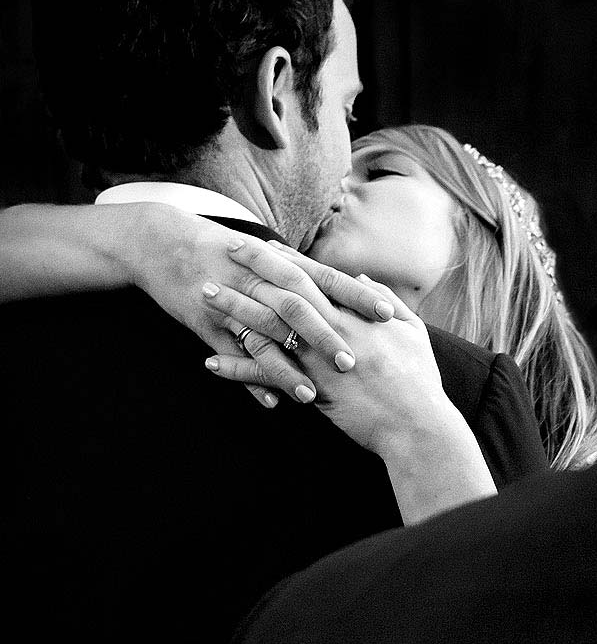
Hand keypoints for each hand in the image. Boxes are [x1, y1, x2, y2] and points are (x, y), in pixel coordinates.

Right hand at [119, 204, 390, 405]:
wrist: (160, 241)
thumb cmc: (227, 252)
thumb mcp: (270, 256)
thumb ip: (312, 276)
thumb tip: (359, 288)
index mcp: (280, 263)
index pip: (327, 279)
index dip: (357, 297)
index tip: (388, 315)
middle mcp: (257, 280)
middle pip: (297, 309)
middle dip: (325, 337)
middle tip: (355, 365)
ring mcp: (230, 301)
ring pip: (262, 337)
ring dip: (287, 368)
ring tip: (312, 396)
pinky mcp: (205, 321)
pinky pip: (230, 353)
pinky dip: (250, 377)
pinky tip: (270, 401)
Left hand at [200, 240, 460, 456]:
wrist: (419, 426)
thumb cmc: (420, 382)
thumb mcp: (413, 333)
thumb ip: (387, 302)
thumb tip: (362, 280)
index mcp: (359, 315)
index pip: (316, 276)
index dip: (287, 259)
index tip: (262, 245)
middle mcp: (336, 329)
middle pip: (286, 289)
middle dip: (253, 268)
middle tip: (224, 252)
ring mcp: (320, 357)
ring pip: (269, 324)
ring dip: (234, 307)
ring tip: (205, 294)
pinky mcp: (312, 387)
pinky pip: (266, 374)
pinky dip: (238, 367)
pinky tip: (211, 361)